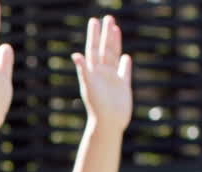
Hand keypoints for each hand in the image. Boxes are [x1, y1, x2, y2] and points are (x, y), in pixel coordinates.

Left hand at [72, 15, 132, 132]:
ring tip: (115, 28)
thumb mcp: (89, 86)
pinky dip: (125, 64)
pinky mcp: (123, 87)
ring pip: (114, 56)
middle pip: (104, 48)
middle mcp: (102, 73)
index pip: (92, 49)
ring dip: (115, 42)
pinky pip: (124, 72)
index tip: (94, 21)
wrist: (108, 123)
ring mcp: (112, 79)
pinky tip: (126, 56)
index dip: (93, 35)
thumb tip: (75, 54)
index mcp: (92, 72)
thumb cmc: (97, 106)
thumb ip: (83, 70)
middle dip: (105, 33)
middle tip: (107, 17)